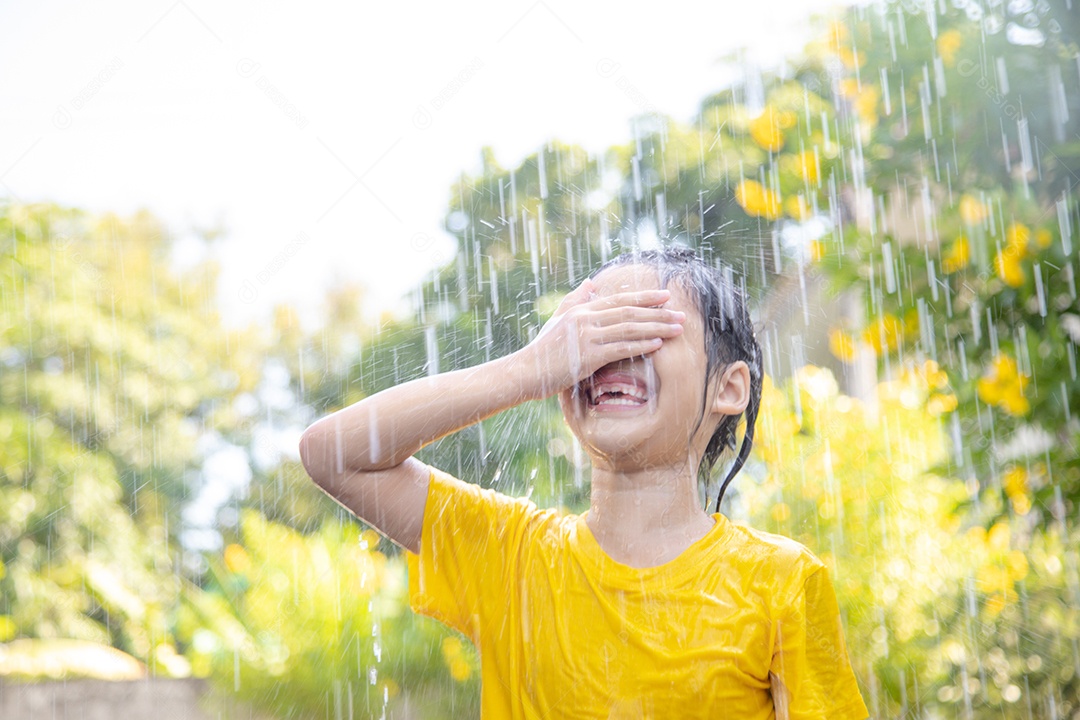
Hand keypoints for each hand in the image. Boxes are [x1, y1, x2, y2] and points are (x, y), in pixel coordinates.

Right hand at [516, 277, 685, 398]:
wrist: (525, 371)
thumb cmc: (542, 349)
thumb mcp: (557, 319)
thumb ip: (575, 299)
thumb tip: (590, 283)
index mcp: (581, 309)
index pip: (619, 300)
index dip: (645, 297)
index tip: (666, 296)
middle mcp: (585, 318)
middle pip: (629, 312)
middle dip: (658, 313)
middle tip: (681, 314)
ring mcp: (586, 337)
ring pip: (629, 329)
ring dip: (656, 328)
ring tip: (677, 329)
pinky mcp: (587, 356)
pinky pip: (620, 348)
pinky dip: (641, 345)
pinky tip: (657, 344)